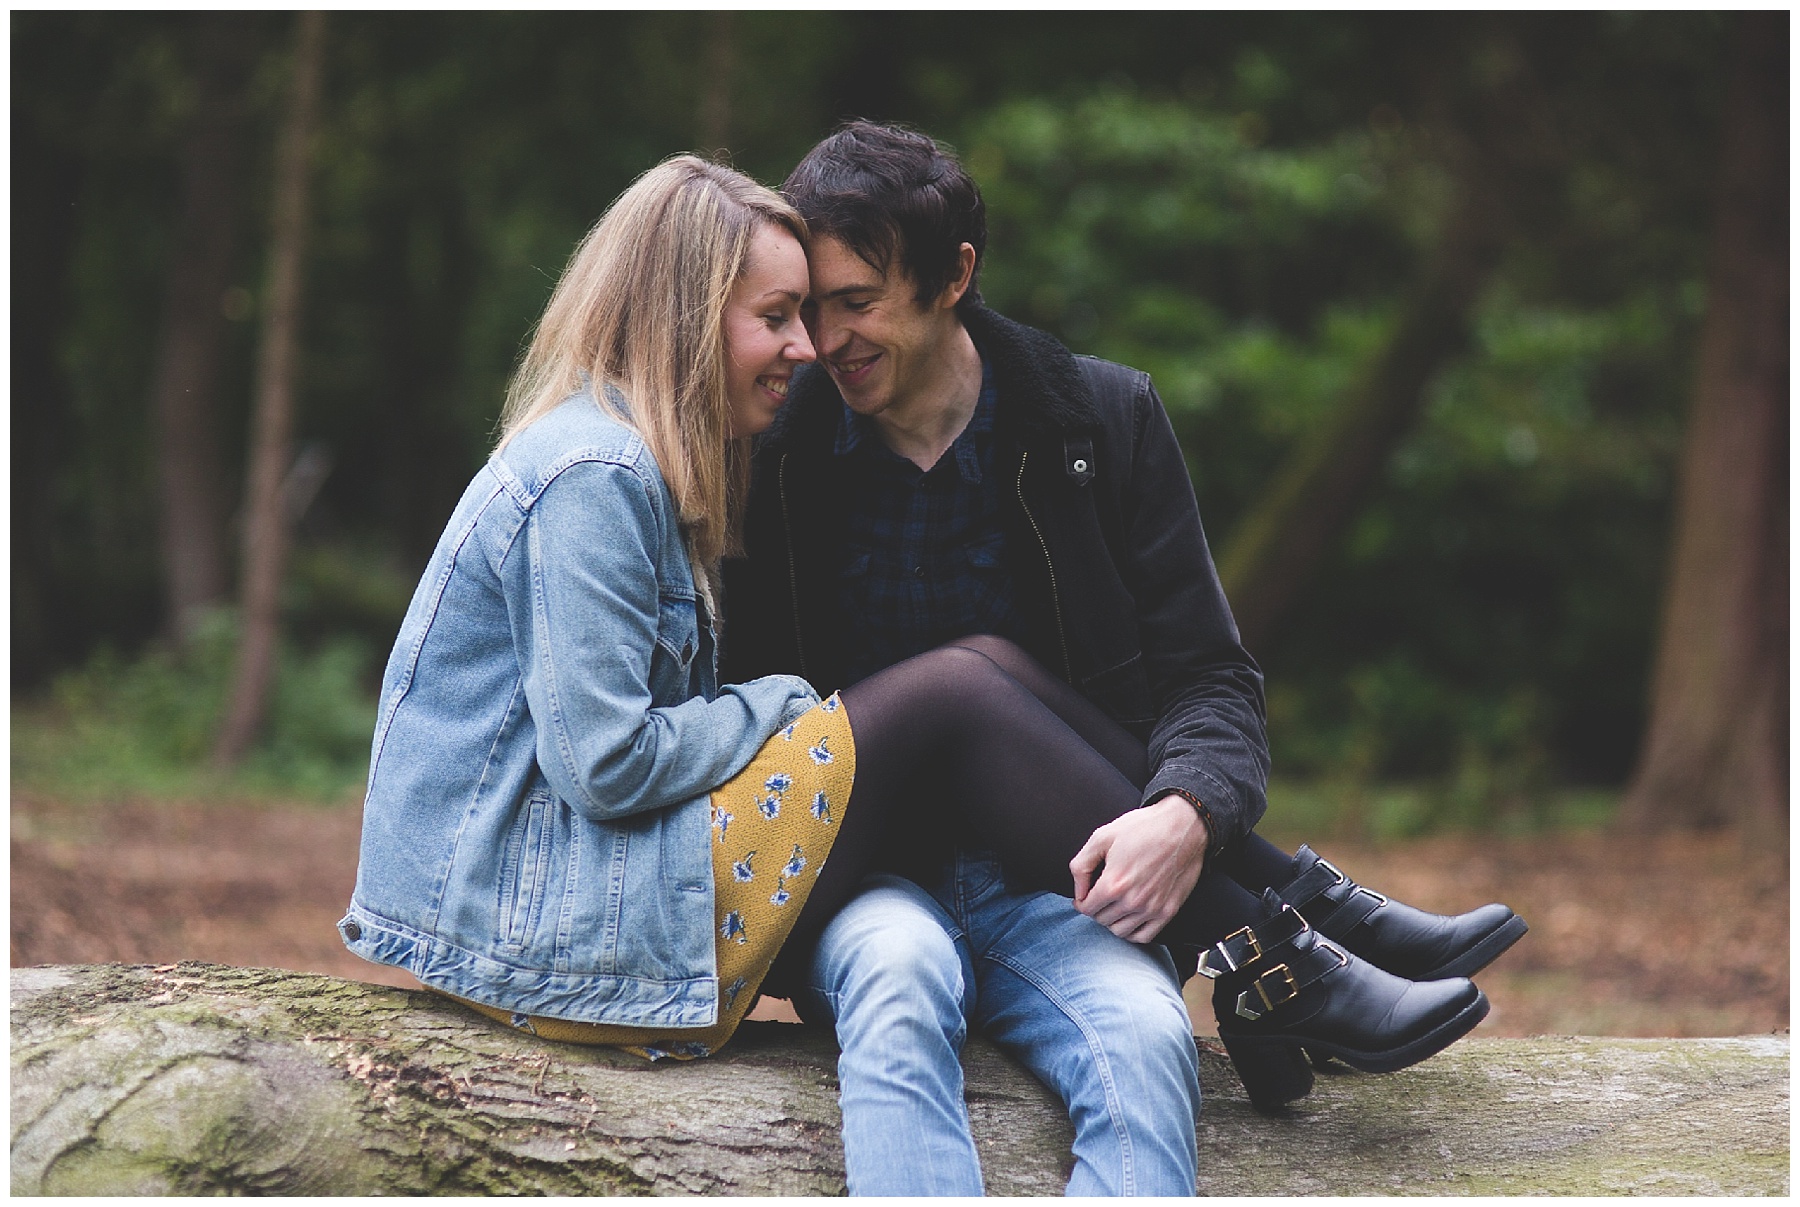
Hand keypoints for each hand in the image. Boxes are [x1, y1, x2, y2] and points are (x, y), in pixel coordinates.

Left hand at [1069, 795, 1207, 942]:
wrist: (1182, 826)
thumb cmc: (1142, 828)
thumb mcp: (1101, 837)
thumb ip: (1081, 866)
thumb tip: (1078, 892)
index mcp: (1113, 883)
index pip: (1086, 908)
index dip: (1081, 901)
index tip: (1084, 895)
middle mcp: (1133, 901)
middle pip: (1101, 920)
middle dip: (1096, 909)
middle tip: (1100, 895)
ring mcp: (1152, 908)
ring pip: (1120, 931)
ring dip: (1112, 920)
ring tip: (1114, 905)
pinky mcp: (1169, 911)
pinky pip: (1144, 936)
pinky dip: (1133, 931)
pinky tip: (1130, 917)